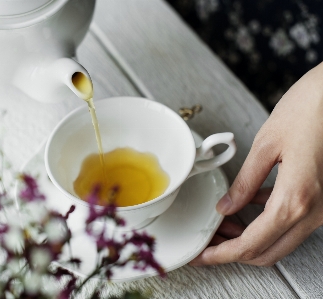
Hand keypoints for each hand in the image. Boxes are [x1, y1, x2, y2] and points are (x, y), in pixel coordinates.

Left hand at [190, 62, 322, 266]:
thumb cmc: (310, 109)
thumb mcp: (267, 145)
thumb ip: (245, 183)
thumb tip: (226, 207)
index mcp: (296, 199)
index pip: (252, 244)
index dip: (223, 255)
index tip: (203, 255)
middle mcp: (316, 212)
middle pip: (268, 252)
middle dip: (234, 252)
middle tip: (208, 243)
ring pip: (281, 241)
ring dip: (251, 239)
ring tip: (222, 227)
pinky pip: (294, 222)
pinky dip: (268, 223)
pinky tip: (249, 208)